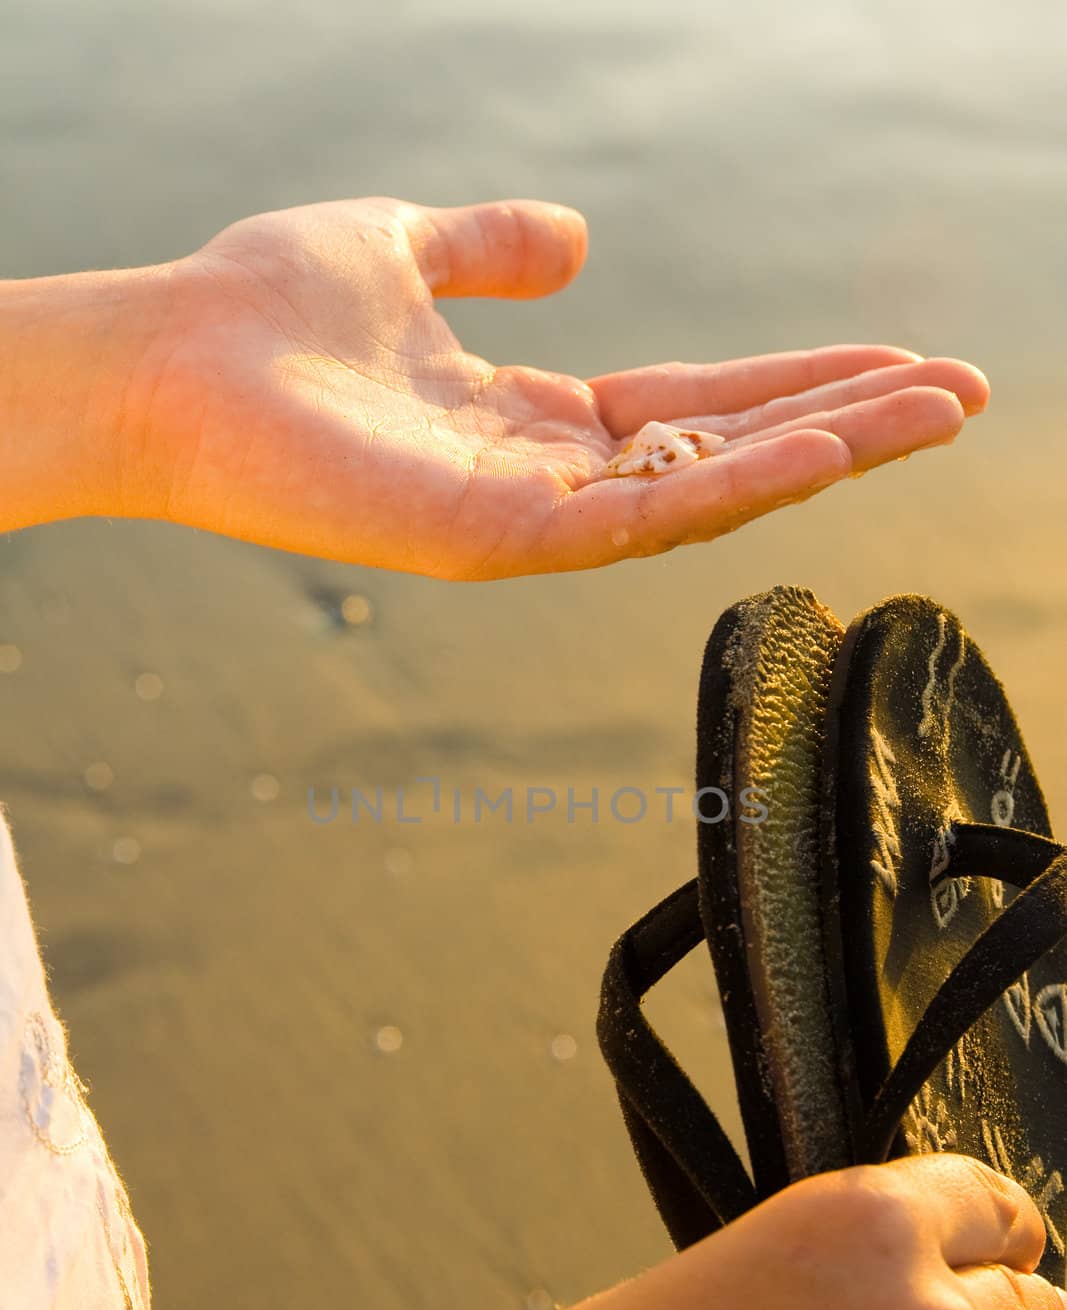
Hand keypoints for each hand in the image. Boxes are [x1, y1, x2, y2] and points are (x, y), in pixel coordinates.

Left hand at [121, 196, 988, 578]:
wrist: (167, 355)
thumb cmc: (265, 307)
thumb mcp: (404, 248)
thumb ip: (491, 245)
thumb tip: (579, 237)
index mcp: (531, 417)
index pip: (696, 404)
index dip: (797, 380)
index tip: (897, 361)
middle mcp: (544, 476)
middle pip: (723, 450)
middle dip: (844, 421)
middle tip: (960, 395)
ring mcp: (523, 518)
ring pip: (702, 490)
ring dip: (821, 452)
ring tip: (930, 412)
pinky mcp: (493, 540)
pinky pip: (636, 517)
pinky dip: (731, 486)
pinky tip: (819, 448)